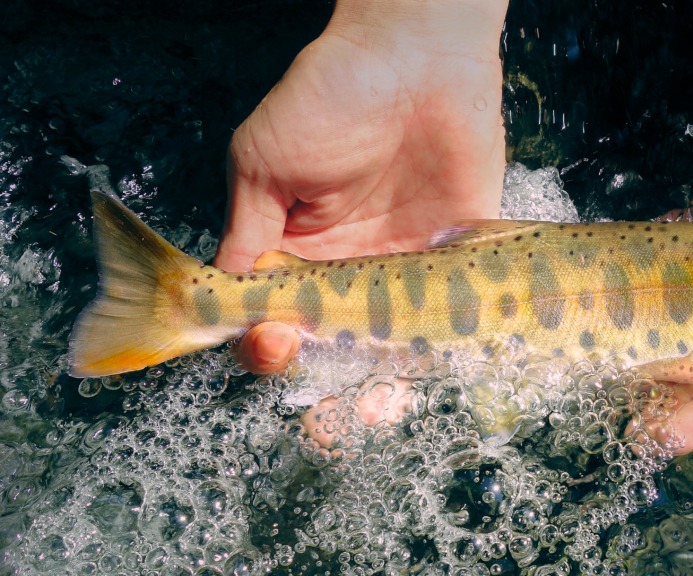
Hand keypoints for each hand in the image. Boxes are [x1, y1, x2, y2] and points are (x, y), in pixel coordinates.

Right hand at [214, 2, 506, 371]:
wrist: (416, 55)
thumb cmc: (331, 94)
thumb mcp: (264, 161)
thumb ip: (248, 234)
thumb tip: (226, 299)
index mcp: (296, 254)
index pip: (276, 320)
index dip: (269, 345)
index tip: (273, 343)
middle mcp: (350, 272)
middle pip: (335, 348)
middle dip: (326, 381)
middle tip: (326, 395)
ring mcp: (406, 270)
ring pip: (393, 345)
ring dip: (384, 377)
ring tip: (374, 394)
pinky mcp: (459, 257)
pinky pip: (455, 312)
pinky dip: (446, 343)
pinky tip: (432, 361)